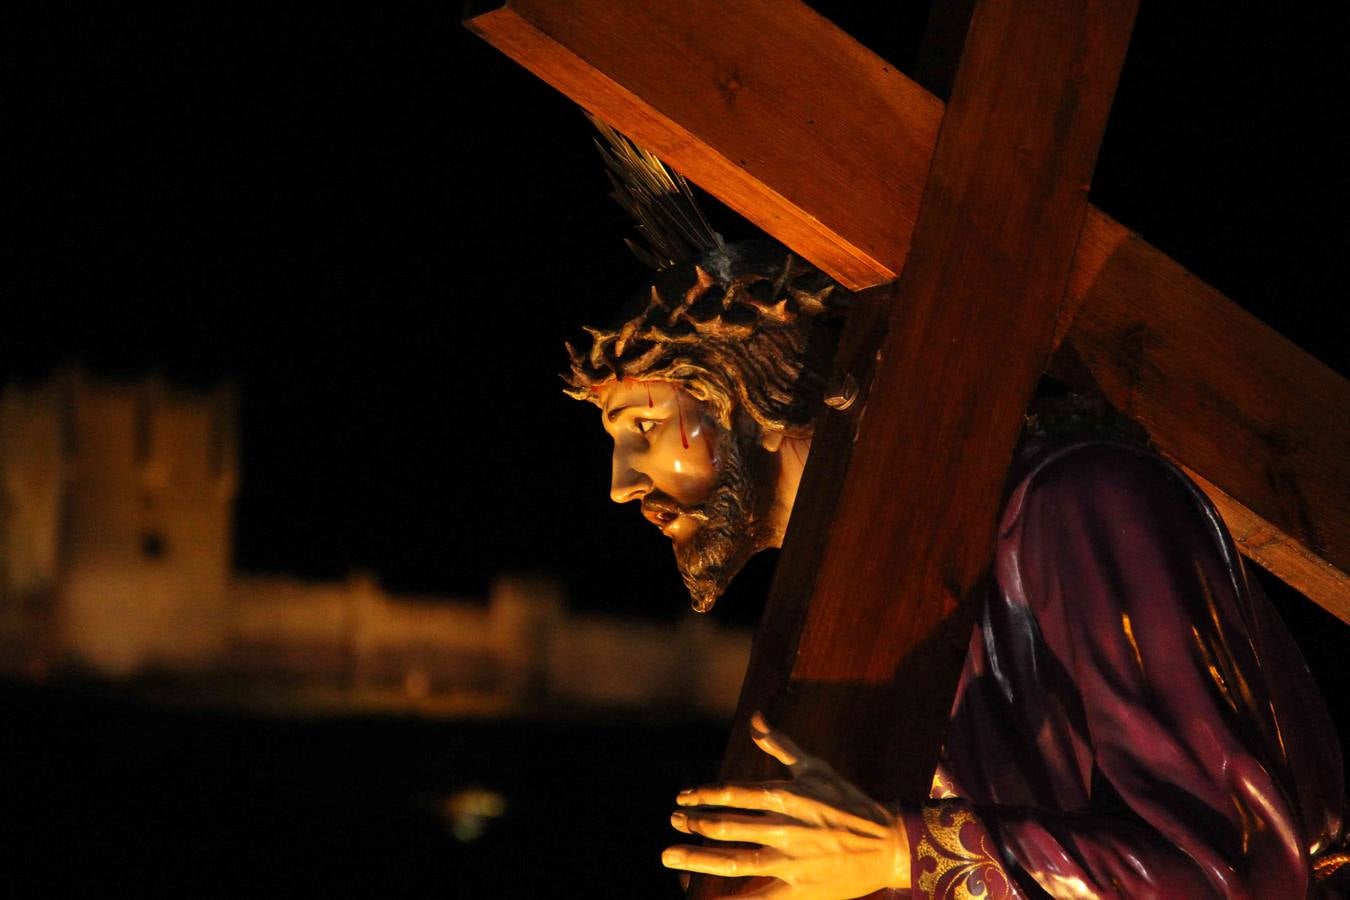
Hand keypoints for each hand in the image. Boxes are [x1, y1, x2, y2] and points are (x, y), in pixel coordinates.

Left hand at [662, 712, 909, 898]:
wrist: (888, 843)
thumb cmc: (848, 801)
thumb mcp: (814, 767)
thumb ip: (780, 745)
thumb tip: (754, 718)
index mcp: (785, 795)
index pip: (732, 793)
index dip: (702, 795)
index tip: (681, 798)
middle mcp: (783, 827)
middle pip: (726, 825)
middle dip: (693, 823)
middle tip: (672, 821)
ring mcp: (789, 861)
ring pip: (733, 860)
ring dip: (696, 858)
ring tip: (669, 854)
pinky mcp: (798, 889)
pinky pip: (756, 898)